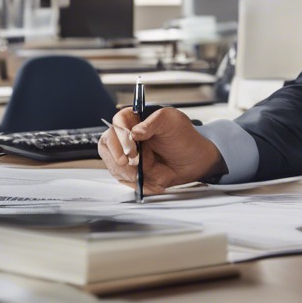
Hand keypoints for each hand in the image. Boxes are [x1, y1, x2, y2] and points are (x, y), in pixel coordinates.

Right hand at [98, 107, 223, 194]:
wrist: (194, 161)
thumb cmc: (184, 137)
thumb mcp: (172, 122)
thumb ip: (154, 121)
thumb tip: (136, 131)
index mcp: (136, 119)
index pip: (118, 122)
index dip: (120, 136)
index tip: (131, 149)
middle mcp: (128, 136)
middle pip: (108, 144)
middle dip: (117, 157)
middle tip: (133, 163)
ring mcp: (127, 154)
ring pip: (113, 164)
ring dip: (127, 172)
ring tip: (145, 175)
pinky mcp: (130, 171)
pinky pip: (123, 179)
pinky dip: (135, 183)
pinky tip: (151, 182)